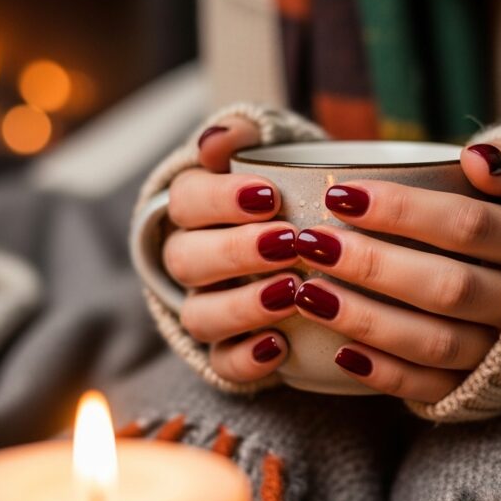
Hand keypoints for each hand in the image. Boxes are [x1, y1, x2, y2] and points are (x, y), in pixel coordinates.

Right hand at [164, 116, 298, 383]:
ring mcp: (207, 307)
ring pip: (200, 316)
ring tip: (292, 292)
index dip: (221, 200)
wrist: (315, 237)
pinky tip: (282, 345)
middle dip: (236, 252)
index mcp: (195, 209)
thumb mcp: (273, 151)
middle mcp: (191, 261)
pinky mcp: (229, 348)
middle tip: (288, 242)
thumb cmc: (288, 189)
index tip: (270, 195)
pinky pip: (222, 363)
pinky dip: (247, 359)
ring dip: (243, 306)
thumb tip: (215, 142)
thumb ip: (244, 137)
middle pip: (187, 260)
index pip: (185, 201)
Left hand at [293, 140, 500, 402]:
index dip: (402, 211)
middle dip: (373, 266)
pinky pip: (434, 388)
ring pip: (436, 343)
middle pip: (447, 288)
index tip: (338, 195)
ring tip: (308, 294)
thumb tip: (475, 160)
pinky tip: (340, 352)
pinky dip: (387, 375)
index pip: (468, 226)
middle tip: (311, 243)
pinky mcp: (484, 387)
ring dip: (368, 321)